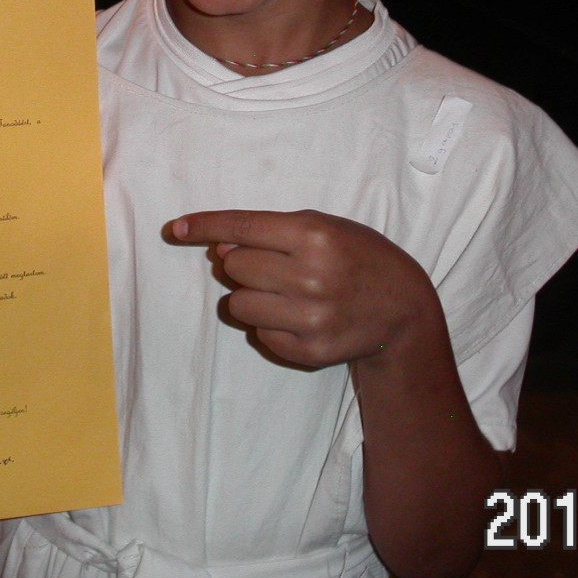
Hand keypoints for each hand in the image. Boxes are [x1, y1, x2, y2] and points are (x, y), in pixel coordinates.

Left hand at [169, 209, 430, 368]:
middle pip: (235, 267)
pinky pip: (258, 335)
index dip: (204, 226)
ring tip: (282, 293)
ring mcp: (310, 318)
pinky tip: (296, 317)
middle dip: (242, 264)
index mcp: (314, 236)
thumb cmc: (359, 257)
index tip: (175, 229)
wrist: (402, 310)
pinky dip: (267, 325)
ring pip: (238, 304)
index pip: (242, 228)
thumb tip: (220, 249)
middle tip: (272, 266)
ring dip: (249, 297)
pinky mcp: (309, 351)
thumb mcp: (326, 227)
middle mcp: (310, 276)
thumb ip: (273, 232)